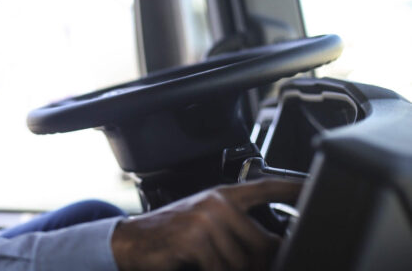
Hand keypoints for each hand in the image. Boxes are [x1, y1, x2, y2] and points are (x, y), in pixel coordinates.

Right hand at [111, 179, 301, 270]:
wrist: (132, 241)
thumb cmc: (170, 235)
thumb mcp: (205, 224)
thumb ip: (236, 229)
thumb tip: (273, 250)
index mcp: (222, 196)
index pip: (267, 188)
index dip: (295, 190)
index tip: (317, 191)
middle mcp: (217, 203)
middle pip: (264, 242)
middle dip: (260, 264)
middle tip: (248, 266)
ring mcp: (206, 220)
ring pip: (244, 262)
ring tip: (216, 265)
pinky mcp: (195, 239)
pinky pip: (222, 269)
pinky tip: (203, 267)